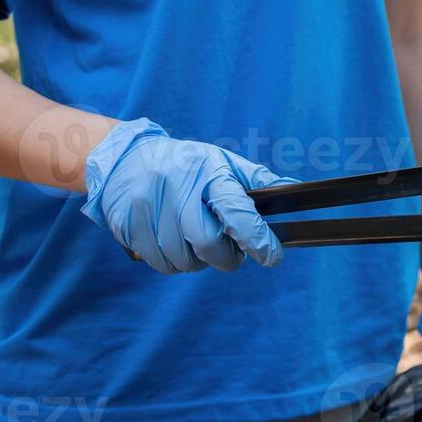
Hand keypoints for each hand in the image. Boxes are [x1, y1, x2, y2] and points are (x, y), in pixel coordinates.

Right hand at [82, 118, 295, 273]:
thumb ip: (257, 179)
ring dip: (197, 260)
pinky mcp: (128, 224)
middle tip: (228, 249)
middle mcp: (177, 187)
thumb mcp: (222, 161)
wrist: (125, 158)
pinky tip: (173, 243)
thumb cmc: (186, 164)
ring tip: (195, 240)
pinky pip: (160, 263)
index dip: (258, 239)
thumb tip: (296, 188)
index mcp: (208, 172)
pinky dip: (173, 263)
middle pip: (208, 243)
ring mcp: (149, 206)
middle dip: (225, 256)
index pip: (237, 211)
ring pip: (184, 260)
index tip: (272, 257)